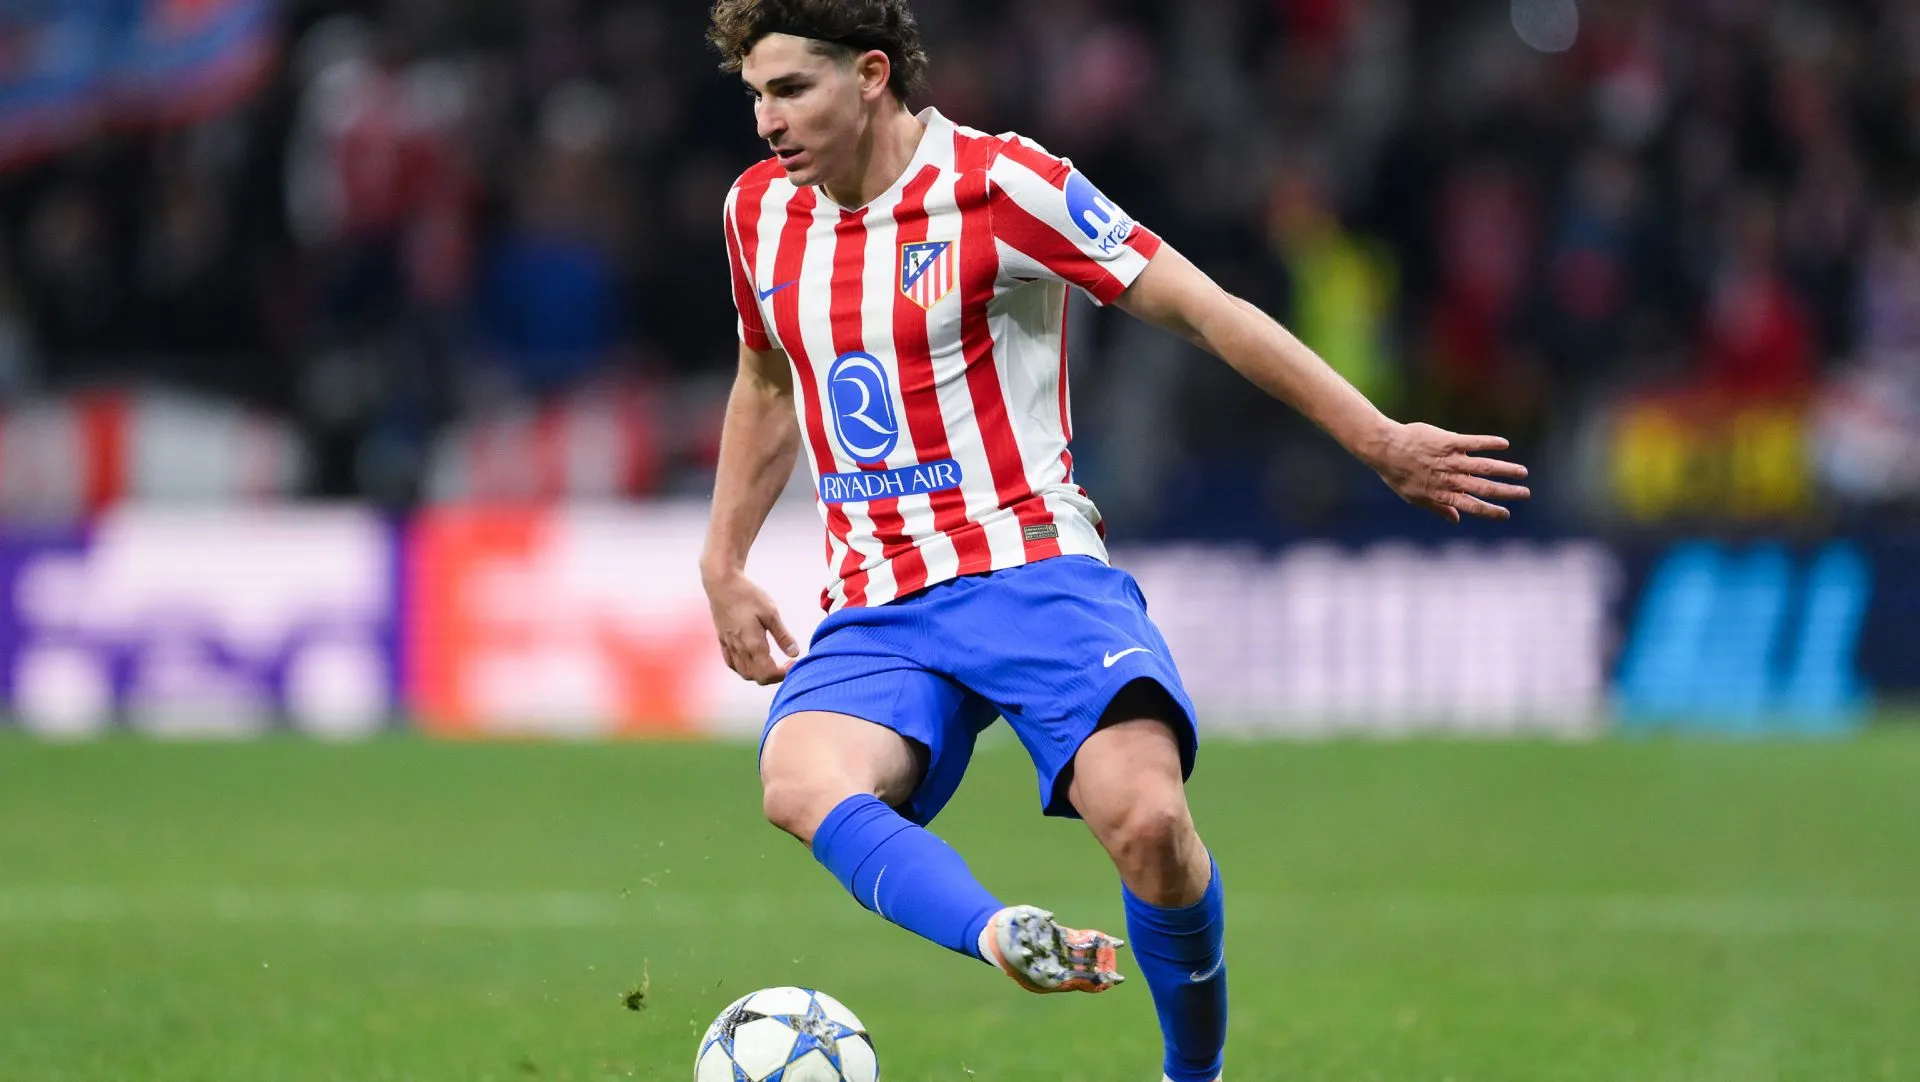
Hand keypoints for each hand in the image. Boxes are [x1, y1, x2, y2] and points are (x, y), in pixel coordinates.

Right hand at [703, 569, 799, 684]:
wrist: (721, 584)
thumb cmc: (747, 595)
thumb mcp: (770, 612)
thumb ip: (782, 635)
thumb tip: (795, 653)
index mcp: (752, 644)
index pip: (768, 673)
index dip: (784, 674)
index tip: (796, 663)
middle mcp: (738, 649)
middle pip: (757, 677)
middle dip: (774, 677)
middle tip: (787, 664)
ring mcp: (728, 646)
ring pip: (744, 673)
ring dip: (760, 674)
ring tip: (774, 663)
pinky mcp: (722, 641)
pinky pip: (732, 664)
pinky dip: (745, 668)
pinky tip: (754, 660)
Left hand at [1367, 422, 1530, 522]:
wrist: (1386, 448)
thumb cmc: (1398, 474)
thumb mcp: (1414, 498)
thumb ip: (1438, 509)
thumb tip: (1456, 520)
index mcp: (1443, 494)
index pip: (1472, 506)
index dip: (1490, 511)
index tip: (1506, 514)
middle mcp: (1450, 478)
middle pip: (1484, 487)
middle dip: (1506, 492)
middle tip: (1525, 493)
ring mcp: (1451, 460)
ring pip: (1484, 466)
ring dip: (1505, 470)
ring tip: (1522, 472)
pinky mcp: (1449, 441)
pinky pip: (1473, 442)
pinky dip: (1489, 443)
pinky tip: (1504, 444)